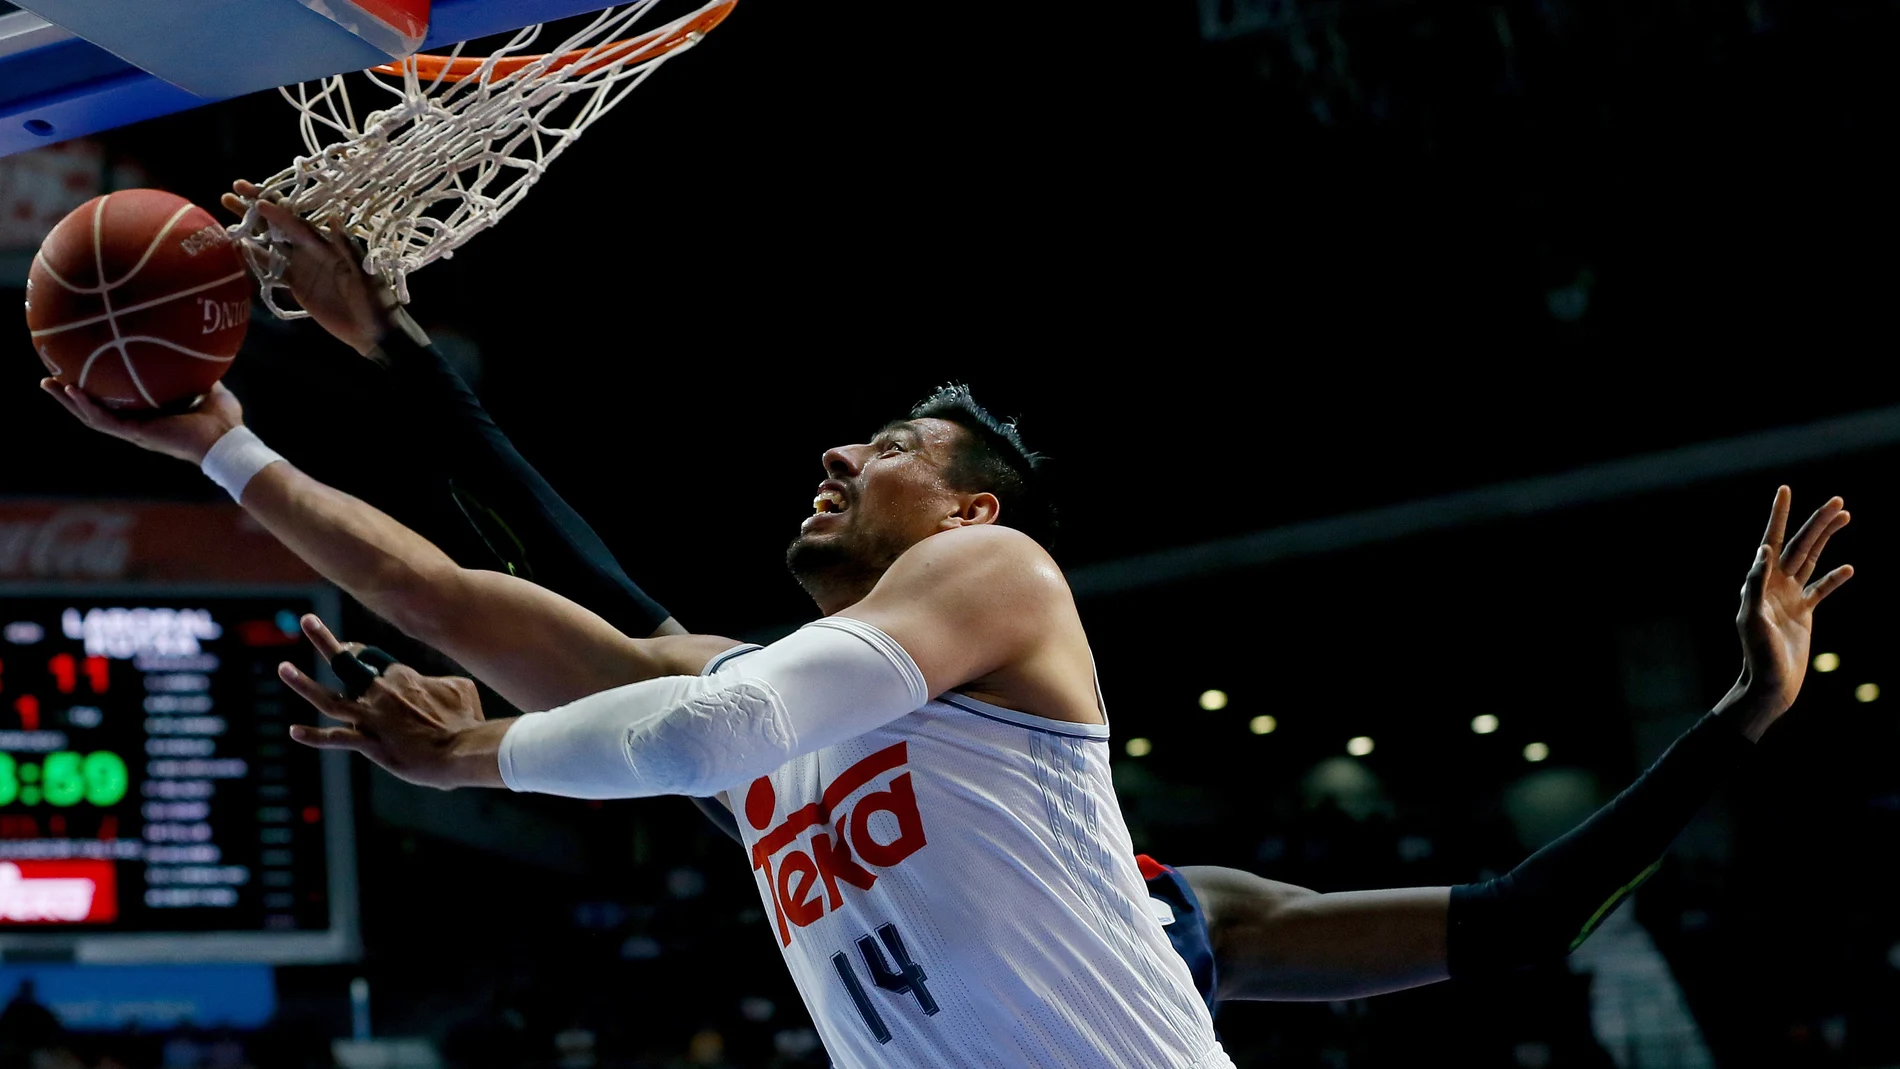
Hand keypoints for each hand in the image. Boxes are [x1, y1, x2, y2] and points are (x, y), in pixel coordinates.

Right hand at [40, 378, 242, 463]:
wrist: (227, 440)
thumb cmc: (223, 419)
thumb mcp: (208, 387)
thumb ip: (196, 372)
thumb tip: (193, 348)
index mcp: (150, 416)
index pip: (116, 403)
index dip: (97, 390)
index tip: (81, 371)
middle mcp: (138, 425)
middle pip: (95, 410)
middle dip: (70, 396)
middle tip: (49, 378)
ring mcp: (135, 431)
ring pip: (91, 416)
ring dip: (68, 401)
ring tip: (47, 383)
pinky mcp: (137, 434)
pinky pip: (105, 420)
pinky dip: (87, 406)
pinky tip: (71, 390)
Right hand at [221, 181, 391, 355]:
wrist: (375, 331)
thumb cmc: (376, 300)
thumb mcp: (364, 274)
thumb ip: (347, 248)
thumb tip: (334, 217)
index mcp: (327, 244)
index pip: (296, 223)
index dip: (277, 211)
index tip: (256, 200)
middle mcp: (311, 250)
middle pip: (277, 225)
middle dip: (254, 209)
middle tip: (230, 192)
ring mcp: (302, 267)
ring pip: (269, 244)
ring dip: (248, 231)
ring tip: (224, 218)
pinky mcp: (297, 285)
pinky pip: (271, 270)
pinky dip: (253, 260)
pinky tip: (235, 249)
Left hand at [279, 615, 501, 788]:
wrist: (463, 749)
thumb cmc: (466, 719)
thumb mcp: (462, 689)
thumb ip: (443, 682)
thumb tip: (439, 684)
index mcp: (404, 676)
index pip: (373, 658)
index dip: (360, 652)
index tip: (351, 650)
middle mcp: (382, 692)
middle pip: (347, 662)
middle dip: (324, 640)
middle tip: (307, 621)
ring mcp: (373, 717)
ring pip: (329, 698)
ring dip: (303, 683)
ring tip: (283, 668)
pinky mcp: (371, 743)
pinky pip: (336, 739)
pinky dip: (313, 736)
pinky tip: (293, 731)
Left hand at [1725, 486, 1853, 740]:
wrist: (1769, 684)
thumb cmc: (1757, 654)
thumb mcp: (1751, 619)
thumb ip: (1755, 584)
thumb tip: (1763, 551)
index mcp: (1759, 582)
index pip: (1770, 540)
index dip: (1778, 515)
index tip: (1784, 489)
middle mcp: (1773, 585)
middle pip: (1798, 545)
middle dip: (1816, 522)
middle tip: (1837, 500)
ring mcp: (1789, 598)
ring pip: (1811, 560)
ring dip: (1826, 539)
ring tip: (1845, 517)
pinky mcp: (1804, 614)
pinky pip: (1821, 590)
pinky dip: (1835, 578)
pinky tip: (1849, 568)